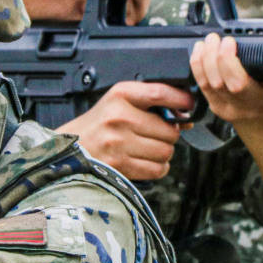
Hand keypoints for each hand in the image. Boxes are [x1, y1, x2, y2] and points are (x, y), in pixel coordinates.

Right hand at [60, 81, 194, 180]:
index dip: (182, 100)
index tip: (189, 105)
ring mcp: (118, 142)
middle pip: (169, 130)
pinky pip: (157, 169)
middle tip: (156, 134)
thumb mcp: (120, 101)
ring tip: (149, 147)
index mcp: (121, 95)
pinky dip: (157, 167)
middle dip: (169, 134)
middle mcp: (119, 117)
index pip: (160, 93)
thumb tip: (186, 117)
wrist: (72, 146)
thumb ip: (152, 103)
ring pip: (165, 151)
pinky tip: (145, 160)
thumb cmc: (100, 123)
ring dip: (163, 152)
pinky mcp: (119, 165)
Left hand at [190, 33, 262, 124]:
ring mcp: (224, 107)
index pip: (237, 84)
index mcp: (258, 102)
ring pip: (205, 84)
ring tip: (205, 42)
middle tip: (215, 38)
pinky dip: (197, 66)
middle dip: (212, 56)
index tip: (230, 42)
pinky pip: (200, 86)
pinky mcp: (214, 106)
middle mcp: (239, 107)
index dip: (228, 62)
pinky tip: (198, 52)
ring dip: (202, 59)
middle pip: (217, 82)